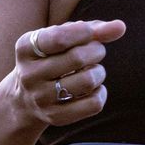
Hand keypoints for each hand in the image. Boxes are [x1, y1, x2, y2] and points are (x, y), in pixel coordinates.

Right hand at [9, 19, 125, 129]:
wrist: (25, 99)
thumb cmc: (52, 58)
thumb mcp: (62, 39)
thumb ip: (92, 29)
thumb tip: (120, 27)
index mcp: (26, 48)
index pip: (59, 37)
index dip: (83, 32)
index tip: (90, 32)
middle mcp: (28, 75)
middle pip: (77, 58)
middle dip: (96, 50)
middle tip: (96, 51)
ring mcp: (40, 99)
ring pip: (87, 81)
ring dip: (99, 72)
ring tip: (93, 70)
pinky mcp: (55, 117)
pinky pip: (93, 104)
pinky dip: (101, 93)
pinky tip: (93, 89)